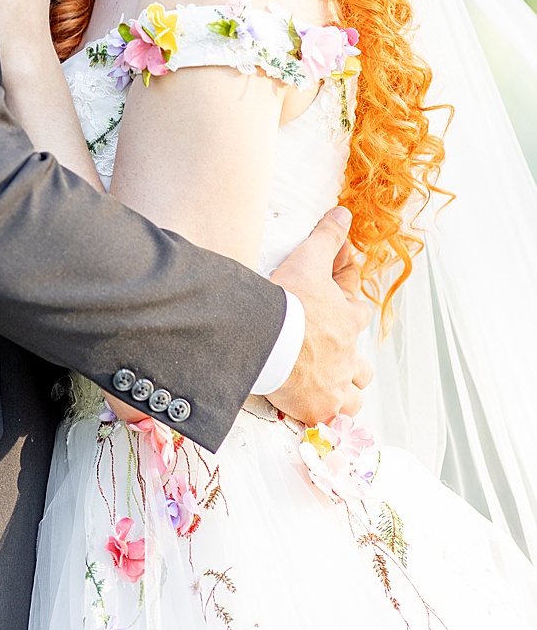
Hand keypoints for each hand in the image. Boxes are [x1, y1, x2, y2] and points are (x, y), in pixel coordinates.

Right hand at [267, 206, 373, 423]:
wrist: (268, 338)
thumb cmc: (288, 301)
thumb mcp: (308, 260)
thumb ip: (326, 237)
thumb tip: (344, 212)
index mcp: (347, 321)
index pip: (356, 309)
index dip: (347, 302)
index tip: (337, 300)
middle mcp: (348, 358)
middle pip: (362, 367)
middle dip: (351, 365)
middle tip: (333, 360)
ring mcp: (334, 386)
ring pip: (352, 397)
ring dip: (342, 393)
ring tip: (325, 390)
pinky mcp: (315, 407)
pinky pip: (323, 418)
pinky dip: (317, 414)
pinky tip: (304, 410)